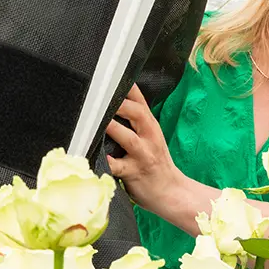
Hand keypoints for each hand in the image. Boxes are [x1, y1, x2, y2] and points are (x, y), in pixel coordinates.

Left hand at [105, 84, 182, 211]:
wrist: (173, 193)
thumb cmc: (156, 163)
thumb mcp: (150, 137)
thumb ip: (135, 121)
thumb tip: (110, 104)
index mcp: (150, 125)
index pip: (139, 99)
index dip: (126, 86)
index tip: (110, 75)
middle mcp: (149, 136)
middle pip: (136, 113)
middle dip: (119, 103)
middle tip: (99, 95)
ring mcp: (143, 155)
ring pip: (128, 137)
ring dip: (112, 128)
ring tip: (95, 121)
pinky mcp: (134, 173)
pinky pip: (118, 166)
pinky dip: (107, 162)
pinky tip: (95, 157)